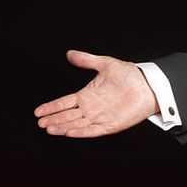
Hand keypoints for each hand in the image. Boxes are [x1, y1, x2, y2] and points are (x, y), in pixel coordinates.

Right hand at [34, 50, 158, 137]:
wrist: (148, 84)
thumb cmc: (129, 75)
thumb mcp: (105, 64)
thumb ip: (86, 60)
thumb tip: (70, 53)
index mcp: (87, 95)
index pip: (64, 103)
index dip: (51, 107)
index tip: (38, 111)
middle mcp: (91, 108)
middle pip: (68, 116)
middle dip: (54, 120)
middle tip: (40, 123)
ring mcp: (100, 117)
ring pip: (77, 124)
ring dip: (63, 127)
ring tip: (49, 129)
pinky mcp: (111, 125)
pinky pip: (93, 130)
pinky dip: (81, 132)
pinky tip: (70, 132)